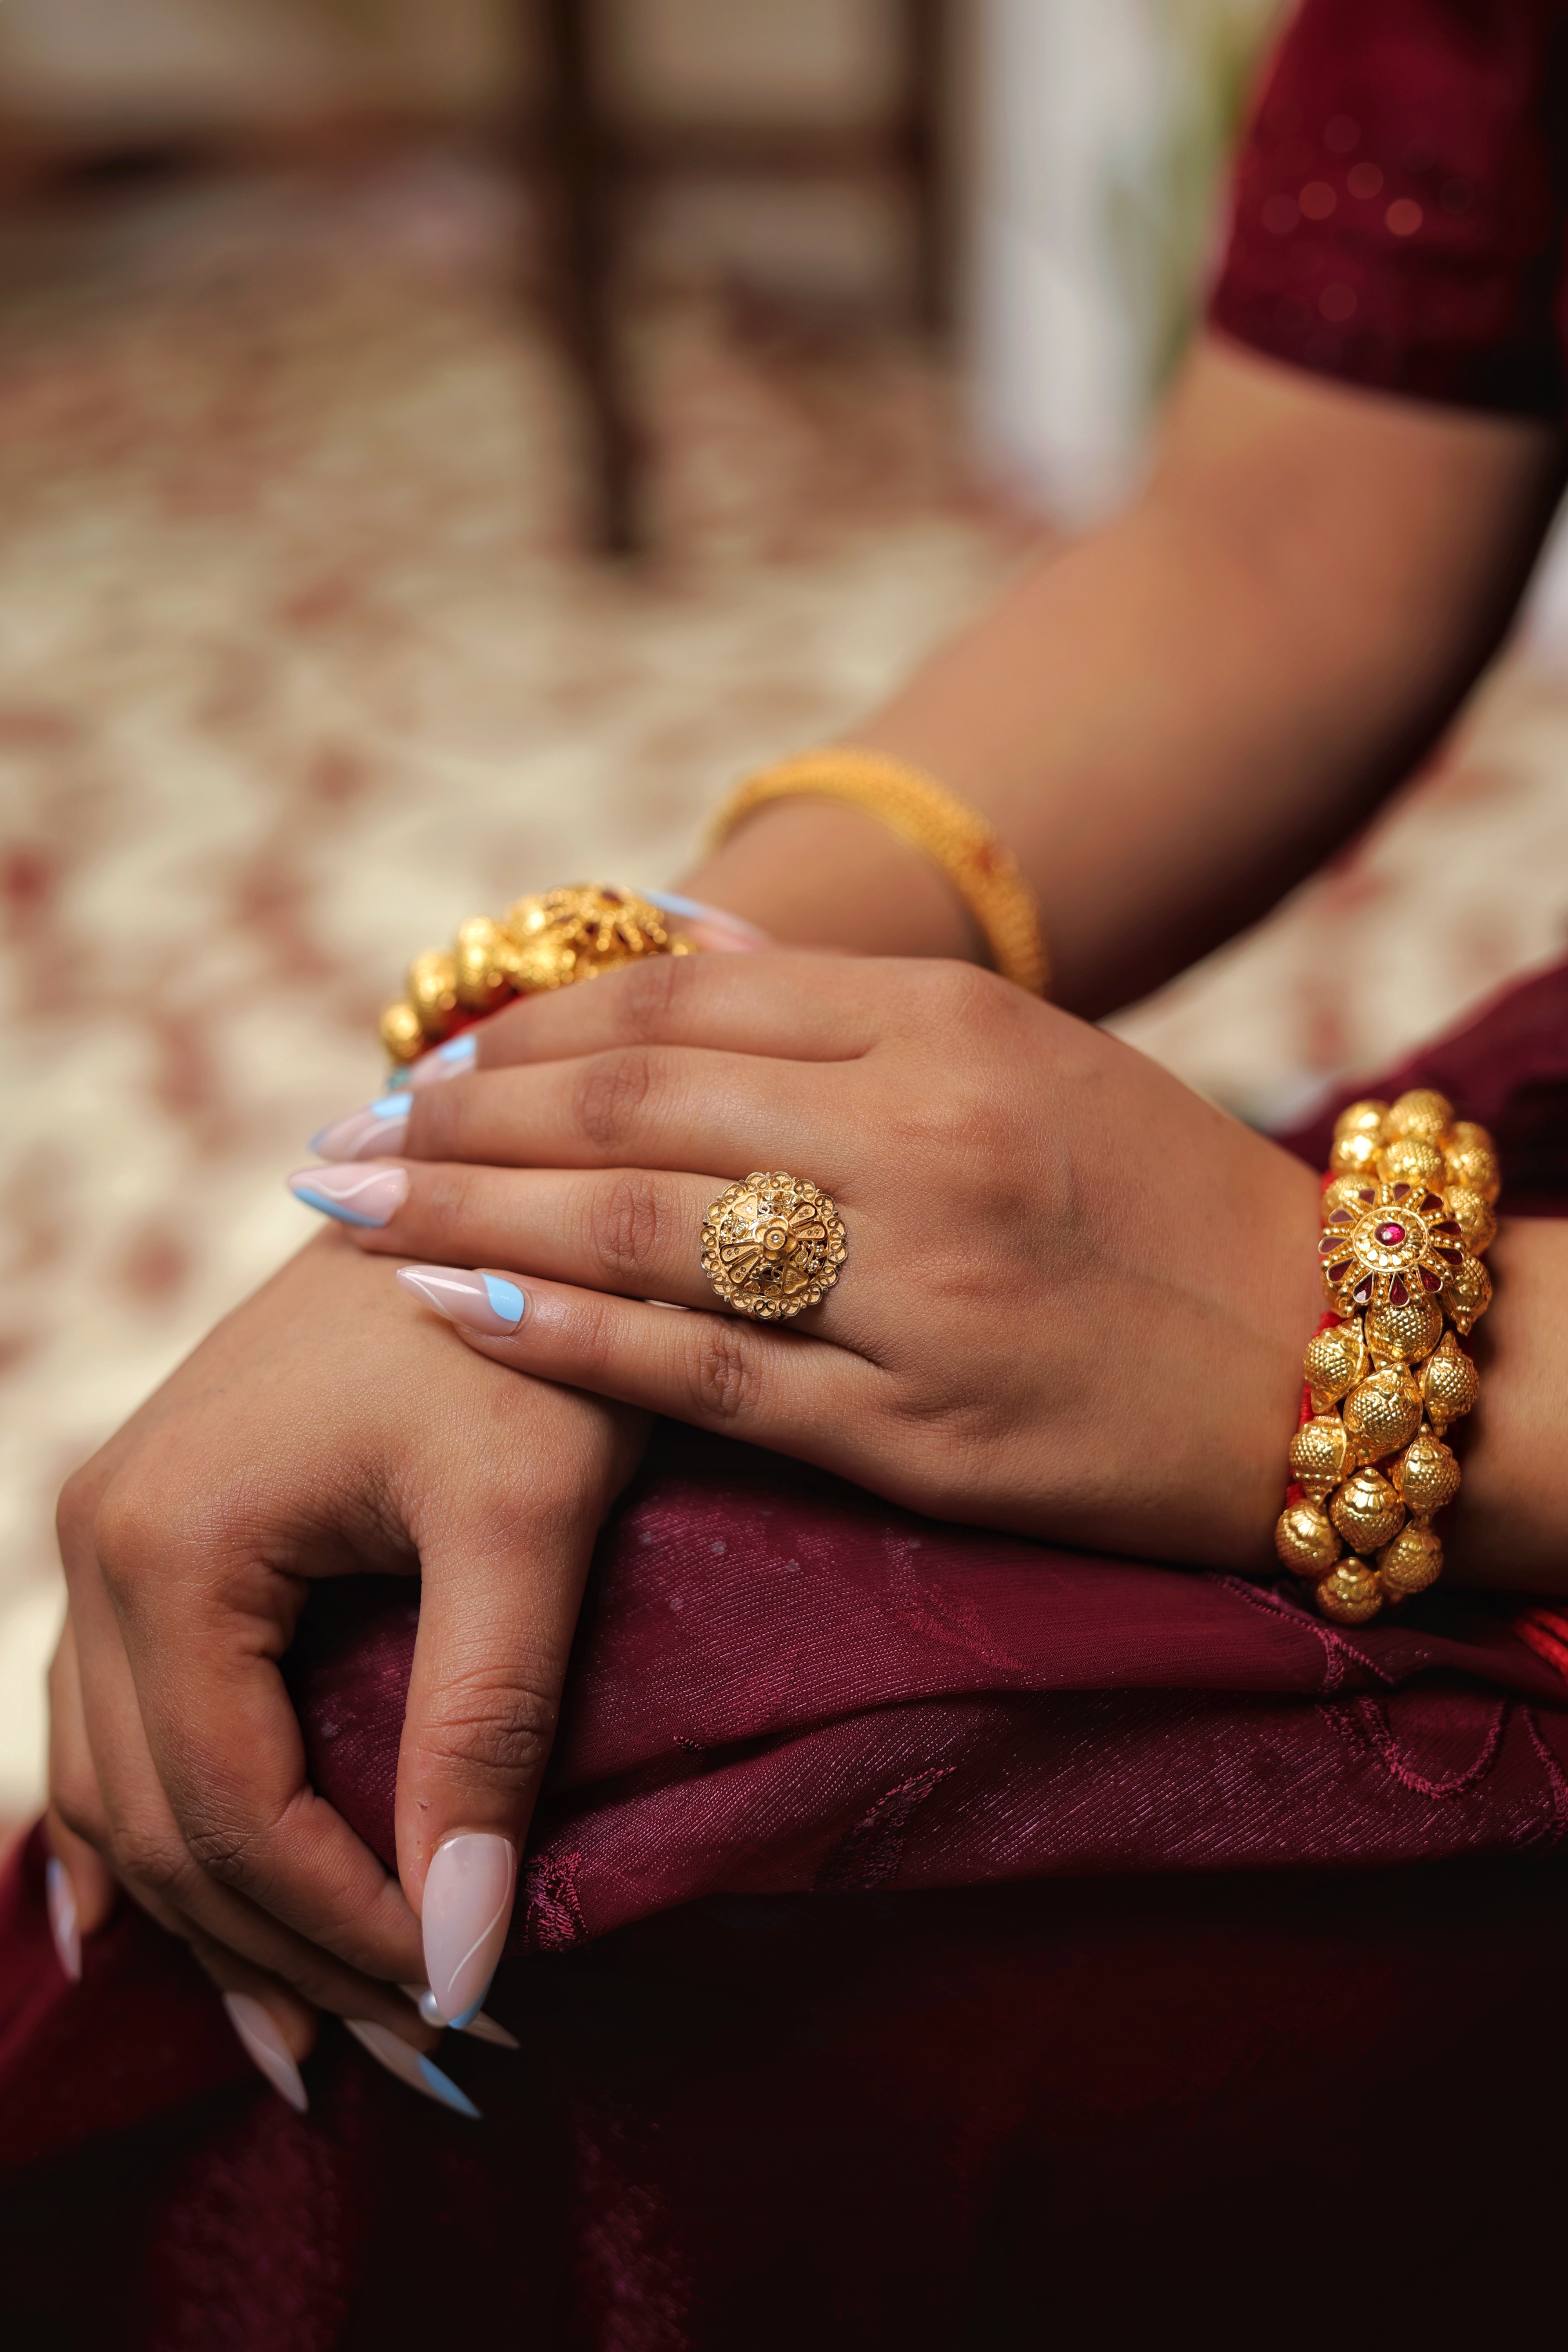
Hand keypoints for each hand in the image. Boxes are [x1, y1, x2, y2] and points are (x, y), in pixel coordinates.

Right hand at [47, 1230, 645, 2103]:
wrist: (485, 1181)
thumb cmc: (523, 1330)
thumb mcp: (525, 1522)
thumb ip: (483, 1731)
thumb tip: (462, 1967)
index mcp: (170, 1545)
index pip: (233, 1812)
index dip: (340, 1933)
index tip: (461, 2013)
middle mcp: (101, 1539)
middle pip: (162, 1818)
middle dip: (280, 1952)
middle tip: (407, 2061)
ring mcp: (110, 1527)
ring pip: (125, 1784)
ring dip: (214, 1915)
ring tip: (306, 2035)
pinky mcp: (153, 1525)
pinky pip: (116, 1718)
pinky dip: (156, 1830)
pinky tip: (160, 1917)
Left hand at [304, 952, 1322, 1564]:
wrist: (1341, 1365)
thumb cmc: (1167, 1208)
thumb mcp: (1026, 1056)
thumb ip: (842, 1006)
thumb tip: (669, 944)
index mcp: (954, 1028)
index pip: (681, 1008)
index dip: (528, 1030)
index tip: (425, 1056)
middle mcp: (924, 1137)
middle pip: (632, 1106)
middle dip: (461, 1118)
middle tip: (338, 1137)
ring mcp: (918, 1287)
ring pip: (638, 1233)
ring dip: (468, 1217)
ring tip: (349, 1212)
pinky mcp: (919, 1433)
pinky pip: (702, 1375)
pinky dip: (562, 1341)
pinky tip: (454, 1315)